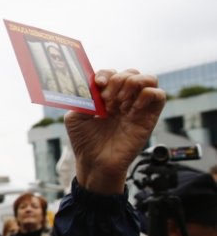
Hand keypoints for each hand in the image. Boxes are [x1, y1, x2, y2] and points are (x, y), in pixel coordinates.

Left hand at [66, 69, 164, 193]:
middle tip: (108, 99)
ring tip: (120, 103)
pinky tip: (133, 108)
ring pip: (148, 79)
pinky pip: (159, 95)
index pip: (112, 74)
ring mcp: (137, 107)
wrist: (95, 162)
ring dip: (133, 84)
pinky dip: (147, 94)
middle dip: (118, 80)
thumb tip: (91, 85)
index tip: (98, 84)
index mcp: (106, 96)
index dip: (106, 74)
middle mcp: (123, 99)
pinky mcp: (149, 117)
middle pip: (131, 73)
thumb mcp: (75, 117)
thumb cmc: (85, 141)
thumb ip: (82, 98)